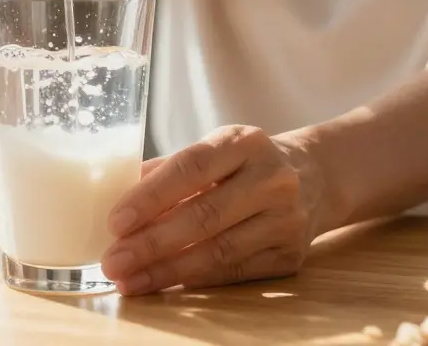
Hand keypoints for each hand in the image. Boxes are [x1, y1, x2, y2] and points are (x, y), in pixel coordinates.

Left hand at [101, 126, 325, 295]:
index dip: (150, 197)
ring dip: (167, 271)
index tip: (115, 222)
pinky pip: (235, 272)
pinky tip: (164, 286)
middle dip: (151, 243)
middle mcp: (272, 178)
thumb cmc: (244, 164)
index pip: (191, 169)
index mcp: (245, 142)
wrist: (314, 177)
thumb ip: (167, 171)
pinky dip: (196, 281)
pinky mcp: (291, 256)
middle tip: (113, 261)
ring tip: (130, 280)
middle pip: (204, 216)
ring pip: (219, 251)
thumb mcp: (213, 150)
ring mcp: (287, 219)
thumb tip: (113, 196)